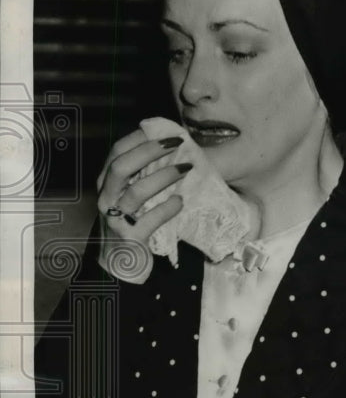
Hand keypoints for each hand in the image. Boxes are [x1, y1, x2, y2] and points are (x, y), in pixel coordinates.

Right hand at [96, 128, 191, 243]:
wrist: (118, 265)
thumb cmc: (129, 225)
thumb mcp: (128, 198)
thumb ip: (139, 177)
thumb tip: (167, 149)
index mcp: (106, 184)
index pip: (117, 152)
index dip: (139, 138)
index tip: (164, 131)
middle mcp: (106, 199)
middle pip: (122, 166)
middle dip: (150, 150)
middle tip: (177, 143)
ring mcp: (115, 219)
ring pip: (137, 191)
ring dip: (165, 176)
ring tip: (186, 169)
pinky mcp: (130, 238)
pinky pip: (151, 219)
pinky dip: (168, 208)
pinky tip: (180, 201)